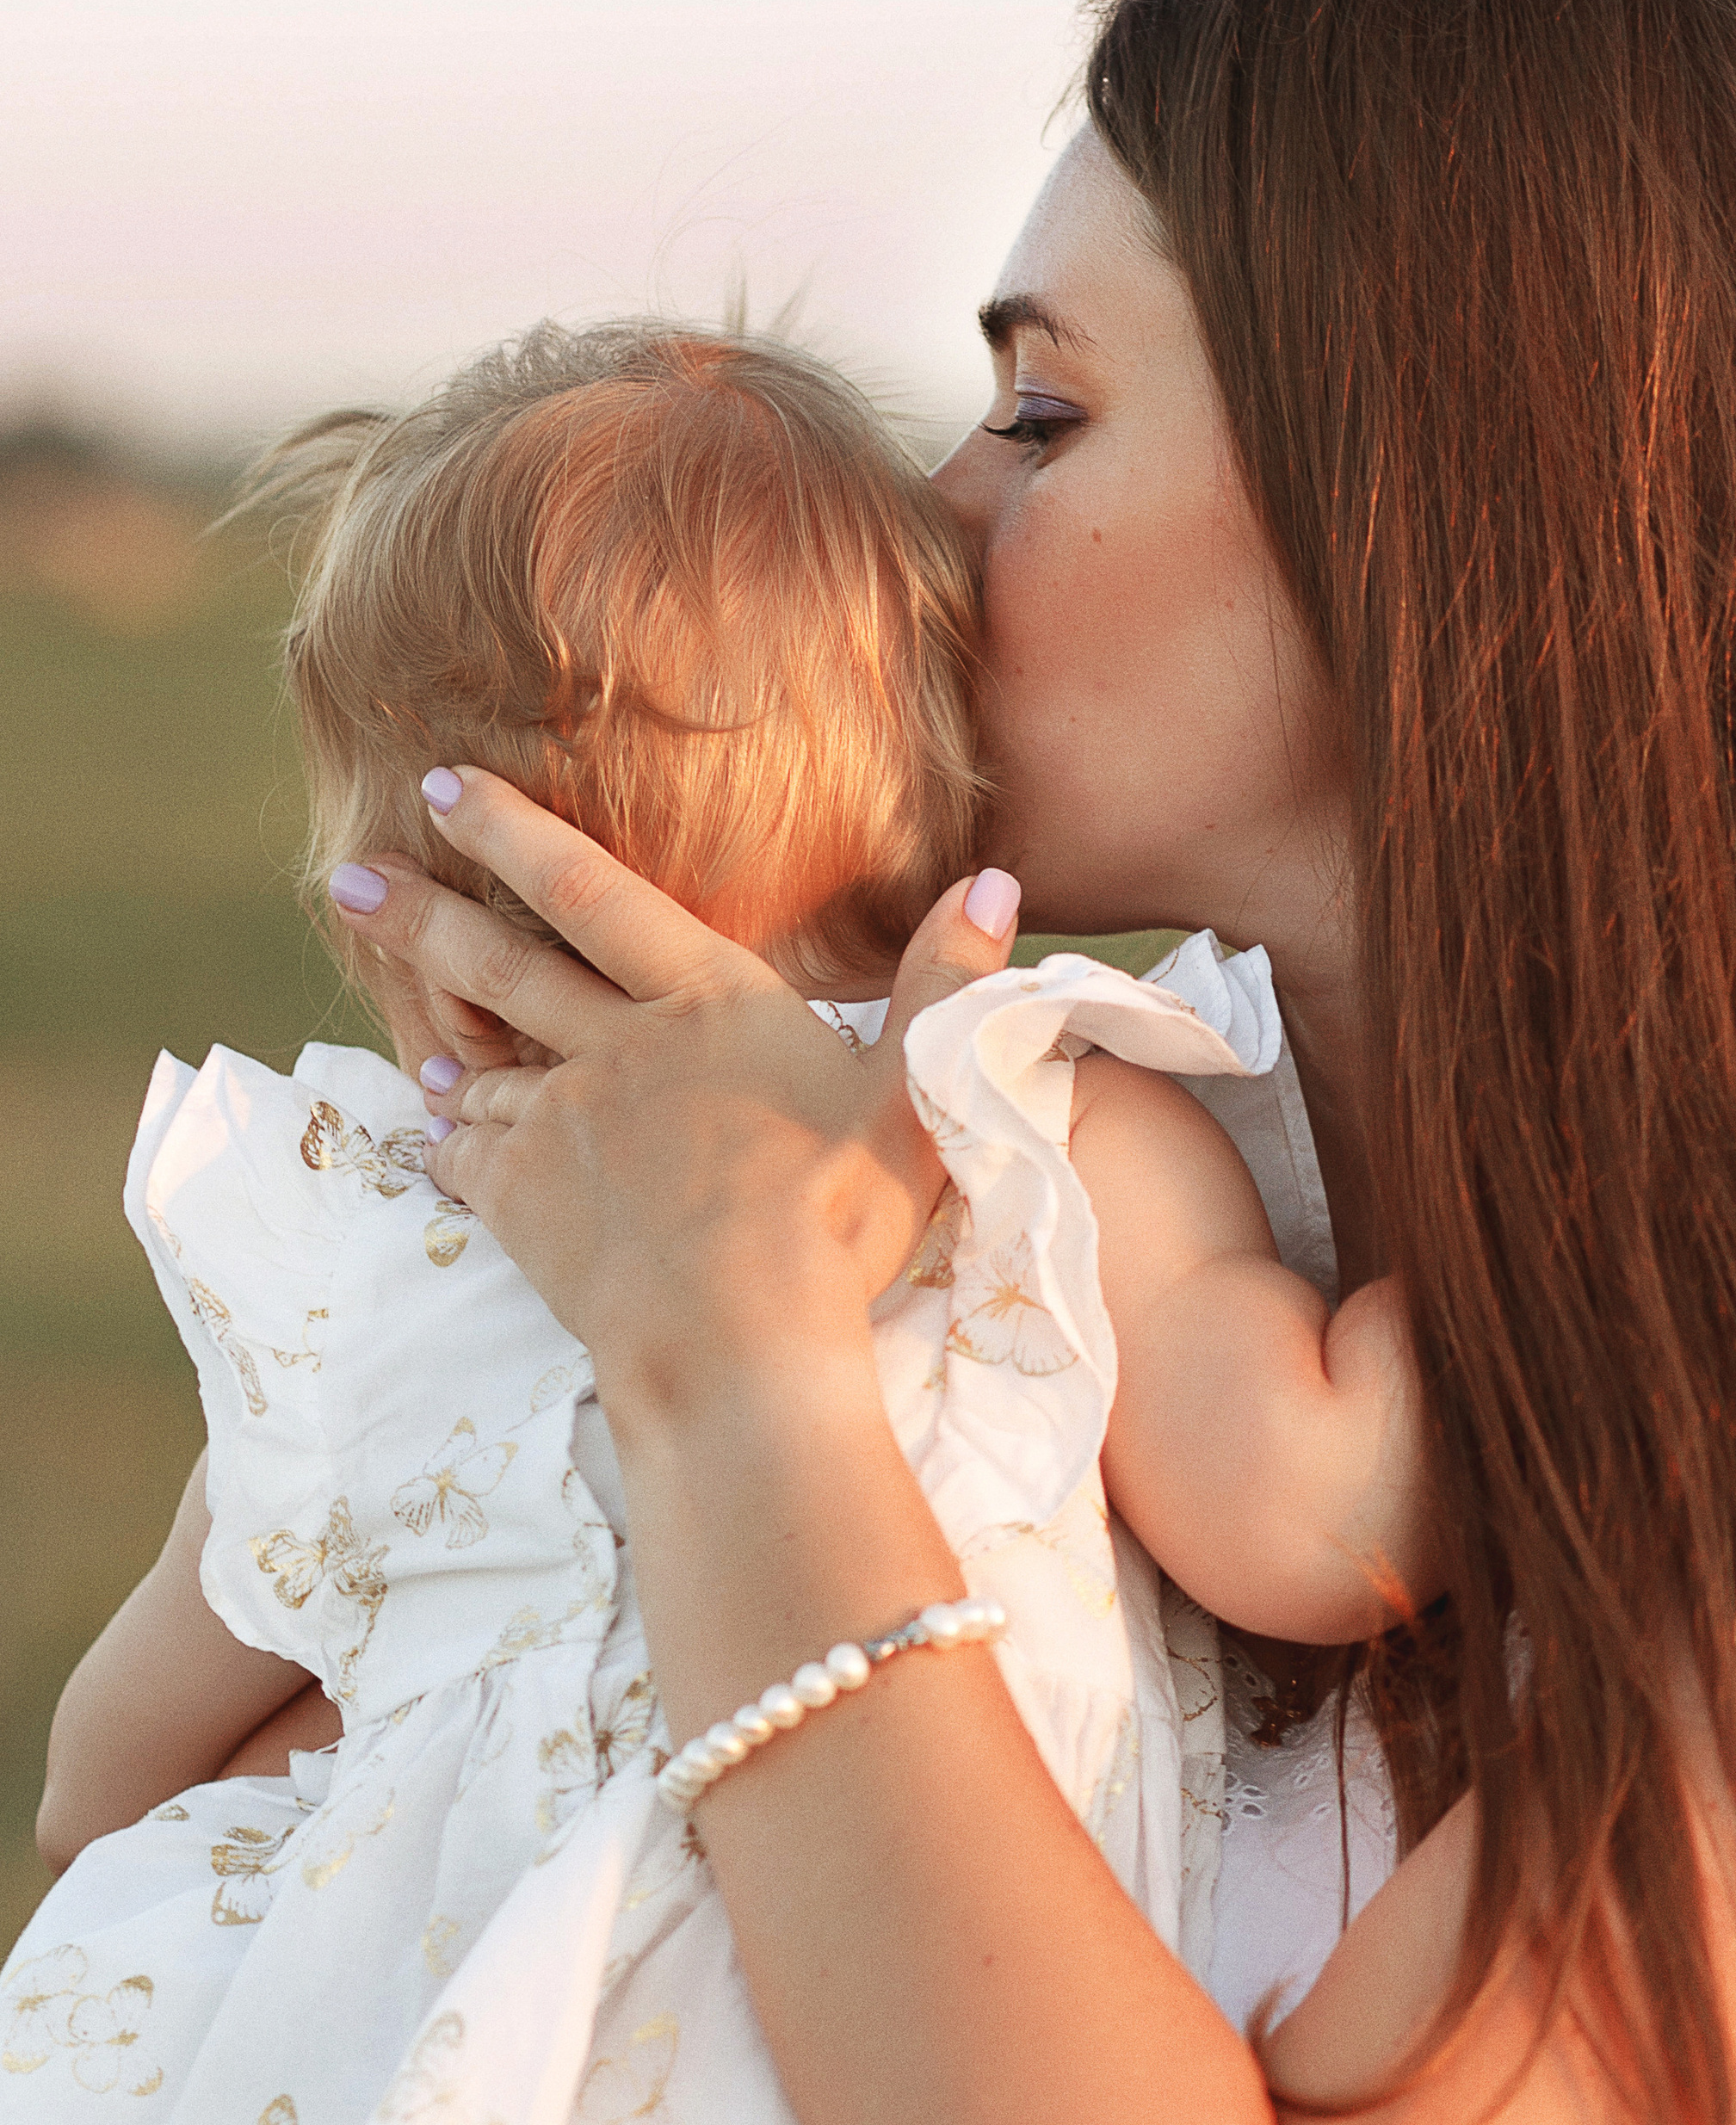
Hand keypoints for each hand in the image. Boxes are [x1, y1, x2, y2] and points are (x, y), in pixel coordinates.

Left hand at [332, 772, 1021, 1412]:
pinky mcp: (524, 1201)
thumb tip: (994, 882)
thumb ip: (945, 985)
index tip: (449, 788)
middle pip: (505, 965)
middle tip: (353, 876)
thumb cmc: (840, 1217)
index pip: (597, 894)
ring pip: (490, 1069)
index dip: (519, 835)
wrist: (742, 1337)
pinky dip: (454, 1140)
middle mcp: (617, 1048)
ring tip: (419, 1039)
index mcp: (707, 1005)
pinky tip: (444, 1136)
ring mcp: (561, 1124)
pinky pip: (471, 1156)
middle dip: (424, 914)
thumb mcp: (918, 1094)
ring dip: (450, 1047)